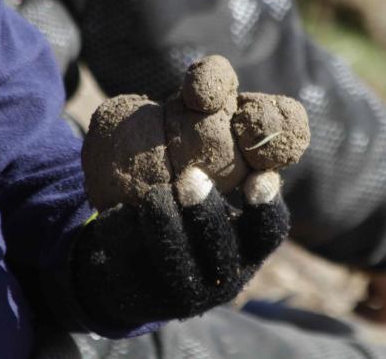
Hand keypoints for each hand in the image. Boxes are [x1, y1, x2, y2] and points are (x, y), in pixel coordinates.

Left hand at [70, 167, 289, 327]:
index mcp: (246, 246)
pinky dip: (124, 238)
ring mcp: (179, 292)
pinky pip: (129, 268)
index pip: (268, 232)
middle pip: (221, 252)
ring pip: (176, 265)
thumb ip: (225, 162)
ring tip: (155, 194)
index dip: (266, 208)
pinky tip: (117, 212)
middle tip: (192, 177)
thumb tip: (222, 91)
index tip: (261, 178)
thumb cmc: (186, 215)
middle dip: (207, 214)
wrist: (132, 270)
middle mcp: (220, 275)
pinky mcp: (138, 294)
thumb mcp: (212, 194)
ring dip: (167, 227)